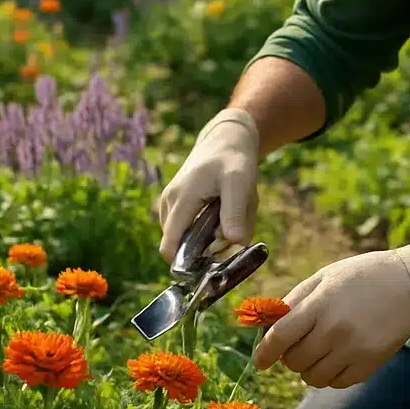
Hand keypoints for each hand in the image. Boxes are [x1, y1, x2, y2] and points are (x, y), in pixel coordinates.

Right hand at [158, 108, 259, 262]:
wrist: (226, 139)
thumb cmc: (234, 160)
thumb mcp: (240, 183)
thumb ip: (235, 212)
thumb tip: (234, 243)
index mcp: (181, 200)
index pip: (170, 246)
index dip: (185, 265)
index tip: (210, 268)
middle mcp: (169, 202)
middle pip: (178, 244)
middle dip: (202, 249)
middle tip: (228, 236)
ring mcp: (169, 201)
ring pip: (184, 236)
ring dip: (204, 237)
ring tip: (225, 218)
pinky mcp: (174, 202)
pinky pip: (186, 226)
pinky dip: (202, 227)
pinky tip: (217, 213)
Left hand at [251, 233, 409, 388]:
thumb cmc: (362, 276)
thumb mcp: (325, 276)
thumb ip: (295, 300)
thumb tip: (269, 324)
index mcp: (320, 304)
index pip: (280, 337)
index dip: (264, 352)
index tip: (259, 361)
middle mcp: (334, 330)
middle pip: (294, 361)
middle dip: (290, 356)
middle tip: (300, 344)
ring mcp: (353, 350)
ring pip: (313, 378)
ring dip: (309, 368)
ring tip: (321, 351)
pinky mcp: (369, 365)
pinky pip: (336, 383)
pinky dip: (331, 375)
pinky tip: (339, 357)